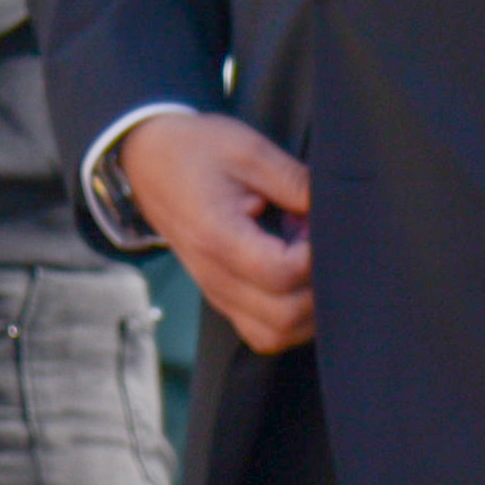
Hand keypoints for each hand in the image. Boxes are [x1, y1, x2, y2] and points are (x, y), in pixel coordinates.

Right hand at [120, 112, 316, 355]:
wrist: (148, 159)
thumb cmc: (196, 151)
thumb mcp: (249, 150)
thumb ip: (295, 182)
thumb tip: (336, 209)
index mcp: (218, 237)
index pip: (282, 274)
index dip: (314, 256)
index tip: (314, 226)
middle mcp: (214, 277)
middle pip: (285, 318)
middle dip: (318, 286)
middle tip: (316, 246)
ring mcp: (216, 293)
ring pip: (275, 335)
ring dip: (308, 309)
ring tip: (307, 262)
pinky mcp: (222, 297)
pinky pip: (263, 331)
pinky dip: (290, 318)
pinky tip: (296, 279)